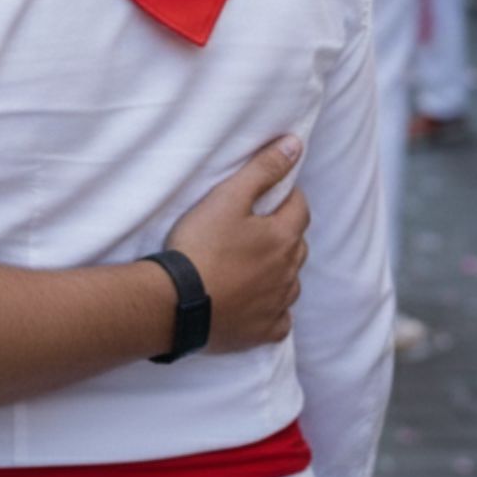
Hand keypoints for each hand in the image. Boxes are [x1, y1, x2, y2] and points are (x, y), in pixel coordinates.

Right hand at [165, 135, 308, 351]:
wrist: (176, 303)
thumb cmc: (200, 246)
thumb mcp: (227, 198)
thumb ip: (263, 170)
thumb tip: (294, 145)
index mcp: (283, 237)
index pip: (300, 207)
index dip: (287, 195)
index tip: (270, 193)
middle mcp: (288, 272)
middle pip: (297, 245)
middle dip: (284, 232)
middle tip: (255, 227)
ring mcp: (277, 304)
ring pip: (291, 282)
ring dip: (280, 270)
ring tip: (252, 264)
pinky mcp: (263, 331)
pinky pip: (280, 319)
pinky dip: (273, 309)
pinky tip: (256, 303)